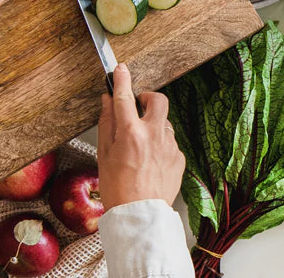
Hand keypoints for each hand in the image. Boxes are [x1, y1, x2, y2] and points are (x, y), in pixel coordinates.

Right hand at [97, 64, 184, 210]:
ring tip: (139, 149)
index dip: (122, 79)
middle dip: (148, 98)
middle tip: (138, 107)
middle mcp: (154, 134)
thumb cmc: (117, 188)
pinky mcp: (180, 156)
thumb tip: (108, 101)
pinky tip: (150, 163)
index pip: (124, 97)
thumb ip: (107, 124)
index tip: (120, 69)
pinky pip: (169, 142)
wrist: (140, 214)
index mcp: (131, 133)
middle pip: (158, 100)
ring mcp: (170, 145)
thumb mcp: (104, 154)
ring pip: (163, 123)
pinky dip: (160, 146)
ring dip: (152, 127)